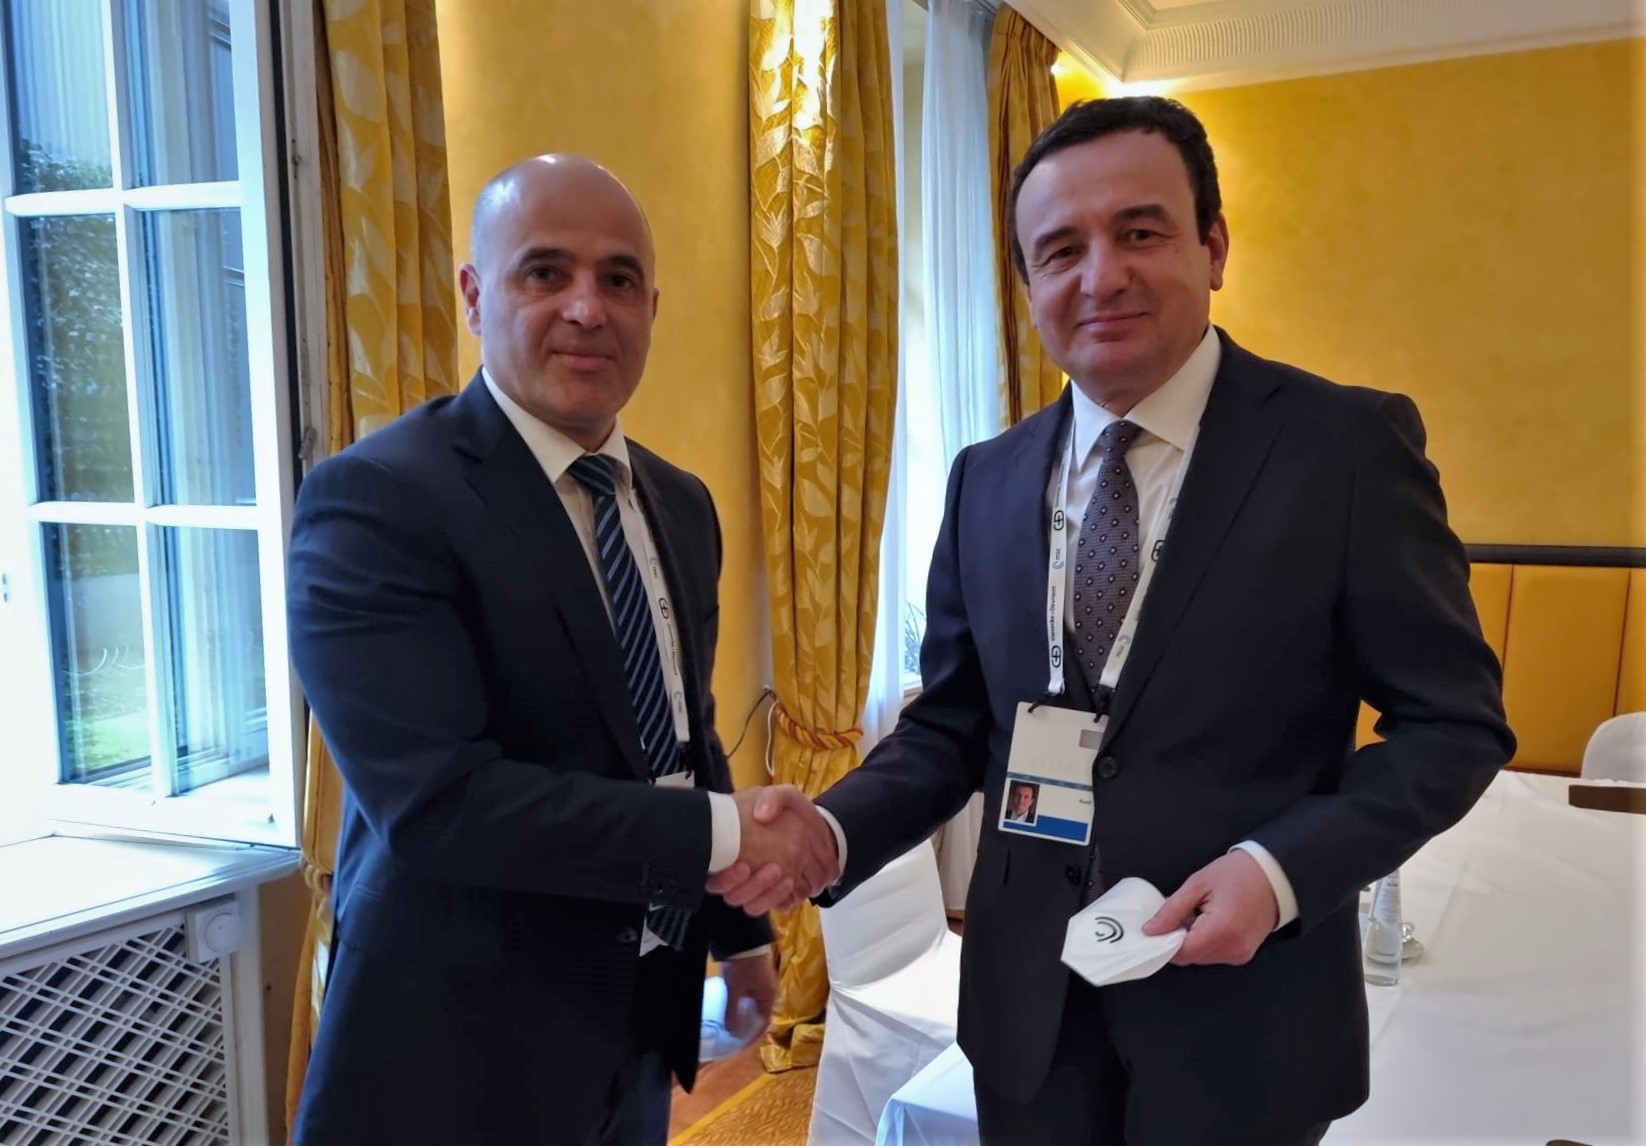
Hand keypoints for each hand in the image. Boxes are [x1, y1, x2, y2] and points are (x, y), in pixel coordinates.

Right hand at [706, 785, 838, 915]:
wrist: (815, 827)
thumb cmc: (793, 813)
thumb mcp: (784, 796)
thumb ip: (774, 798)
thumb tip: (761, 814)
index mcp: (732, 849)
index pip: (716, 877)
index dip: (726, 879)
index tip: (744, 865)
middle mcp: (740, 873)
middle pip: (734, 896)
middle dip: (752, 886)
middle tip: (774, 868)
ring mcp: (757, 886)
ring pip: (752, 906)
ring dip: (768, 895)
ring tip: (787, 877)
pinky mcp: (776, 895)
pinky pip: (772, 908)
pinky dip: (781, 901)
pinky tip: (793, 887)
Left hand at [720, 950, 778, 1042]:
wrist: (745, 937)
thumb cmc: (743, 966)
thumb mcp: (734, 990)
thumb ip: (733, 1012)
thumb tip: (732, 1033)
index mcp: (770, 997)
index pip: (764, 1023)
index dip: (753, 1035)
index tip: (741, 1044)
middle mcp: (772, 991)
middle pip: (762, 1013)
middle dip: (750, 1024)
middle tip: (736, 1032)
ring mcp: (767, 981)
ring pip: (757, 1003)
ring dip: (747, 1012)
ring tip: (733, 1018)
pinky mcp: (761, 973)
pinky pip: (754, 993)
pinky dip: (746, 1001)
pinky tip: (734, 1001)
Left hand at [1142, 850, 1277, 965]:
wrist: (1272, 876)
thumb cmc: (1238, 874)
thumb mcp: (1197, 884)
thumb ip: (1171, 910)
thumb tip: (1151, 930)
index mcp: (1222, 930)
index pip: (1182, 953)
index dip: (1164, 942)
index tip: (1155, 929)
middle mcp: (1233, 948)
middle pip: (1190, 956)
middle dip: (1178, 938)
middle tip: (1180, 913)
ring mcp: (1240, 954)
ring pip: (1201, 957)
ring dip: (1192, 940)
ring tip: (1199, 914)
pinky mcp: (1243, 955)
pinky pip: (1214, 954)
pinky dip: (1205, 942)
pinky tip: (1209, 921)